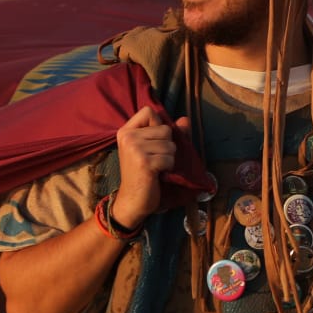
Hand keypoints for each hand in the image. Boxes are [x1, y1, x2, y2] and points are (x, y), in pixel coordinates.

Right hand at [113, 106, 189, 227]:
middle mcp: (128, 136)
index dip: (158, 125)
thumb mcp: (153, 149)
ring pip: (170, 144)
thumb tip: (186, 120)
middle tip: (154, 159)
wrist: (132, 201)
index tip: (153, 142)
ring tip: (156, 167)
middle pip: (165, 129)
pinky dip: (168, 168)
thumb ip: (169, 133)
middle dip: (167, 145)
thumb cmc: (143, 174)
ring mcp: (135, 148)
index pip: (149, 111)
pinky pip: (170, 158)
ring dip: (168, 158)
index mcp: (126, 131)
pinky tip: (158, 175)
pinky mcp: (144, 162)